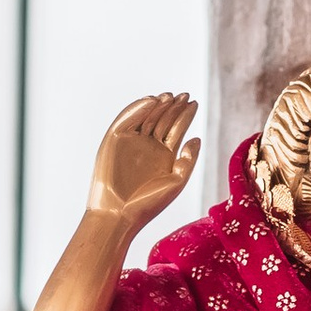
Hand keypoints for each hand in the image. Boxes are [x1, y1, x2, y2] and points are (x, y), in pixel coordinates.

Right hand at [88, 92, 199, 224]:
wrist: (118, 215)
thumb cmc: (148, 204)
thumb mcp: (176, 182)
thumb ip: (188, 160)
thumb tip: (197, 138)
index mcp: (164, 155)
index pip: (176, 129)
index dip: (185, 115)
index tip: (193, 102)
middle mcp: (148, 146)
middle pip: (162, 119)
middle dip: (173, 107)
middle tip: (184, 95)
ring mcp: (130, 142)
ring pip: (145, 117)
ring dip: (157, 106)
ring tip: (169, 97)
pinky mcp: (113, 140)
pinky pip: (126, 120)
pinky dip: (137, 109)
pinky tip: (151, 102)